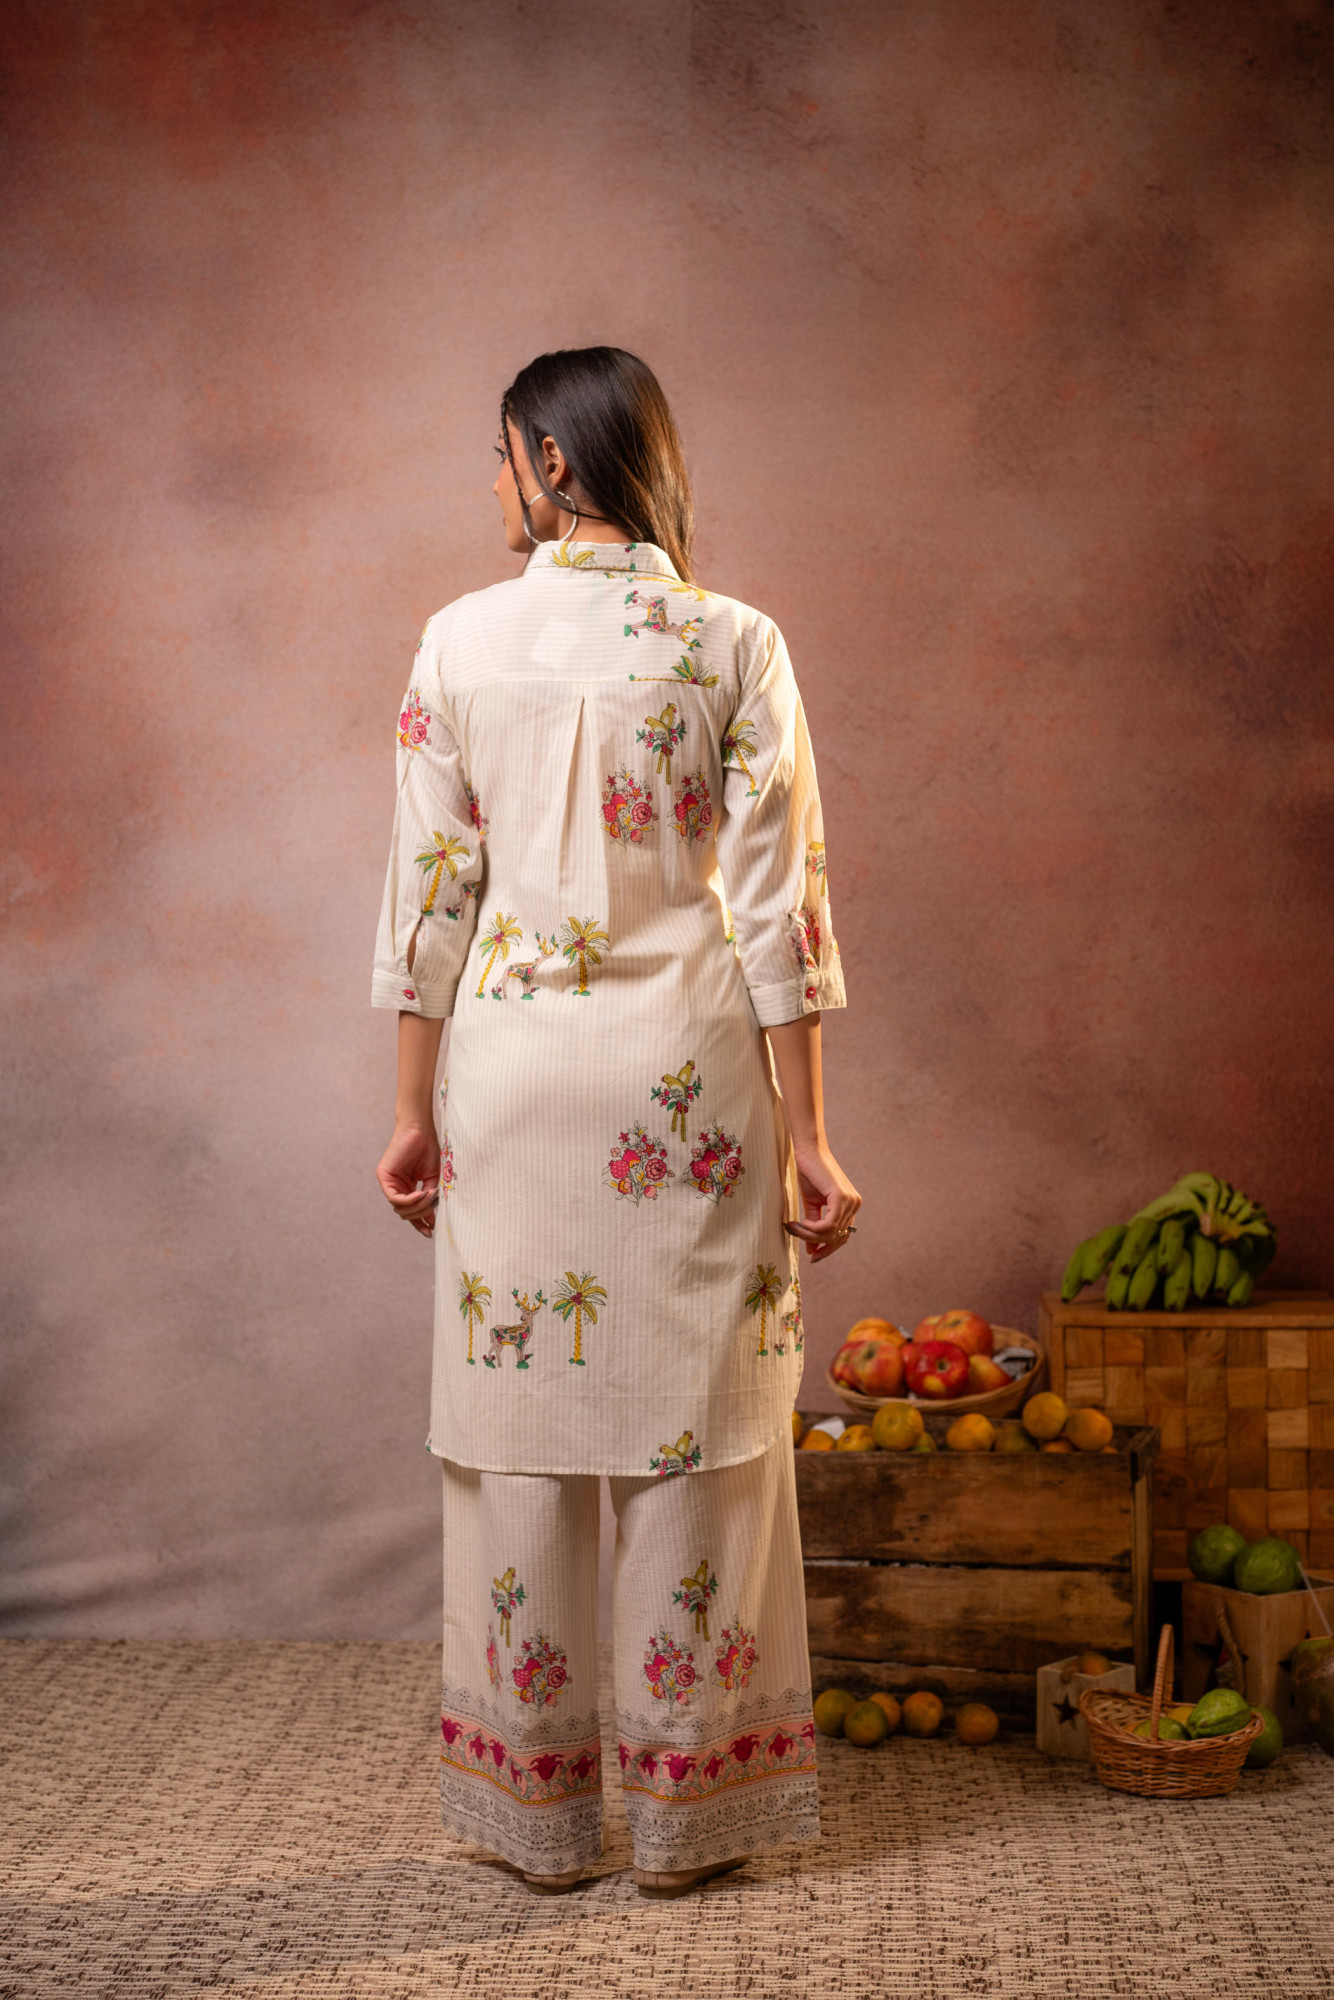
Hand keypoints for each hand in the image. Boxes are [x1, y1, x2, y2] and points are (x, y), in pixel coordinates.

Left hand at [376, 1122, 440, 1237]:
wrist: (420, 1130)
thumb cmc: (428, 1149)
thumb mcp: (433, 1179)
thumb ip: (429, 1198)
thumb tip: (431, 1220)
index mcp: (407, 1187)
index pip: (410, 1211)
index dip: (420, 1222)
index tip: (430, 1232)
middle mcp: (396, 1186)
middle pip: (404, 1213)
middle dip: (420, 1215)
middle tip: (432, 1211)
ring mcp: (389, 1182)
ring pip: (399, 1208)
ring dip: (417, 1206)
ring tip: (429, 1197)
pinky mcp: (383, 1177)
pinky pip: (395, 1198)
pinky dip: (409, 1200)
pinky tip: (421, 1193)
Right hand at [783, 1140, 860, 1261]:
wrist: (808, 1151)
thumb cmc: (809, 1173)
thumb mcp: (812, 1204)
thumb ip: (814, 1225)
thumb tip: (811, 1249)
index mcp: (851, 1205)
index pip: (843, 1236)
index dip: (828, 1249)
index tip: (812, 1256)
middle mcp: (855, 1204)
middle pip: (838, 1238)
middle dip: (817, 1244)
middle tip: (797, 1238)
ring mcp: (851, 1201)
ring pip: (831, 1233)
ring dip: (809, 1235)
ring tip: (794, 1227)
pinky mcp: (841, 1197)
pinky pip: (828, 1225)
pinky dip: (812, 1228)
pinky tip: (801, 1223)